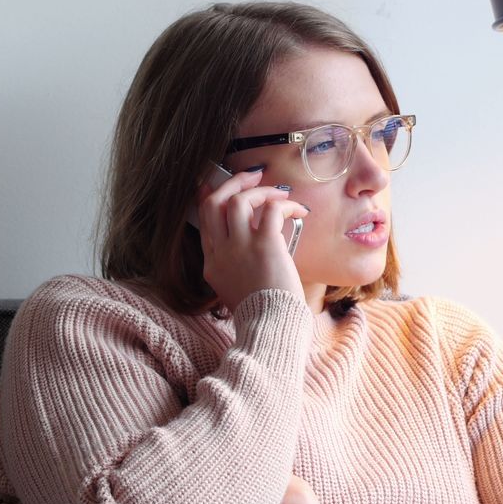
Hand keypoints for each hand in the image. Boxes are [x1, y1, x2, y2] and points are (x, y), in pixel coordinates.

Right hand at [196, 169, 309, 311]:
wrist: (270, 328)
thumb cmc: (263, 316)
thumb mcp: (237, 293)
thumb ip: (237, 270)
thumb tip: (255, 252)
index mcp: (212, 265)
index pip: (205, 222)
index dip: (210, 198)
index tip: (217, 184)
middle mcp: (221, 252)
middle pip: (215, 203)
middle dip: (232, 183)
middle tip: (251, 175)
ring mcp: (240, 247)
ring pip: (240, 200)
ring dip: (261, 190)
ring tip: (280, 192)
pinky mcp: (264, 245)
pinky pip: (271, 209)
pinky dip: (285, 204)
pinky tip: (298, 210)